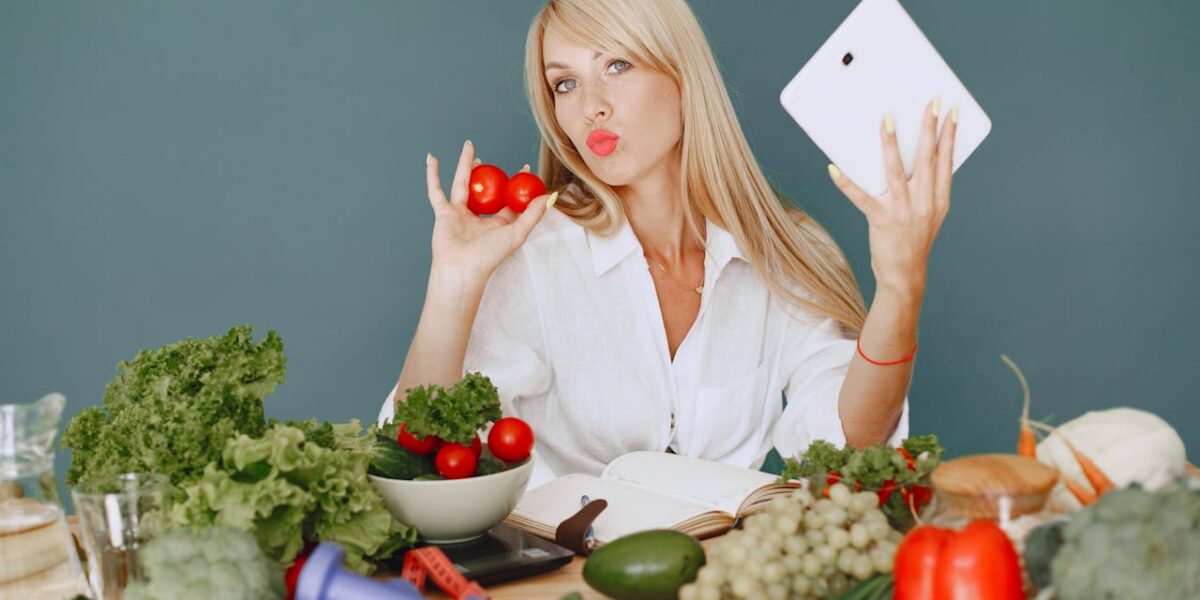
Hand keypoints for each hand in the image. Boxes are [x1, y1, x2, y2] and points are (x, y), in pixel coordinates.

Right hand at [425, 140, 554, 282]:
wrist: (462, 269)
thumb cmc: (490, 256)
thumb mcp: (517, 233)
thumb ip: (534, 214)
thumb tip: (550, 195)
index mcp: (498, 224)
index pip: (508, 199)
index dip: (516, 184)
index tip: (524, 169)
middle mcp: (479, 218)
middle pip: (484, 189)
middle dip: (488, 173)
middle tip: (492, 159)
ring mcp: (460, 215)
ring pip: (463, 184)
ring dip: (464, 165)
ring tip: (469, 146)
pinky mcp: (444, 214)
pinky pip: (436, 191)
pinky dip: (432, 175)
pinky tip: (431, 158)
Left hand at [828, 99, 957, 298]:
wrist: (904, 276)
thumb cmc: (914, 240)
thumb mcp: (930, 214)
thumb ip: (926, 188)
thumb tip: (915, 156)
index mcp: (939, 200)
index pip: (946, 162)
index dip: (949, 136)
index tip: (951, 112)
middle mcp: (924, 204)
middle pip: (927, 160)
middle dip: (929, 129)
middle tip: (929, 104)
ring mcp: (903, 212)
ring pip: (897, 171)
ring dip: (891, 144)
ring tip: (887, 121)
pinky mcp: (881, 220)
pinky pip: (861, 198)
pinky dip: (846, 182)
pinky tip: (834, 168)